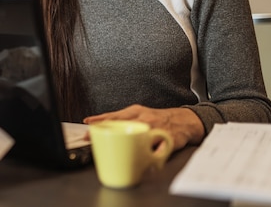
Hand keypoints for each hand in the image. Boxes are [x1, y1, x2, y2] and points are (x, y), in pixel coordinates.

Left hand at [83, 104, 204, 150]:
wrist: (184, 121)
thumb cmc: (158, 119)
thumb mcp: (140, 114)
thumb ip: (123, 119)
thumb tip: (102, 128)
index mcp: (136, 111)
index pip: (114, 115)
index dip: (99, 120)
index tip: (87, 125)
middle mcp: (143, 118)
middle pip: (120, 124)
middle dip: (104, 131)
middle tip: (90, 138)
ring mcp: (154, 128)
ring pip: (137, 135)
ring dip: (124, 145)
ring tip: (113, 151)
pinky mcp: (165, 138)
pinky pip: (154, 147)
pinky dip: (147, 153)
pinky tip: (141, 159)